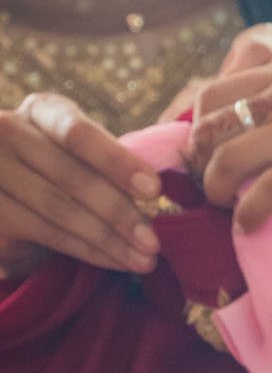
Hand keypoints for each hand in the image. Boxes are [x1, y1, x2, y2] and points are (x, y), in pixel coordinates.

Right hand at [0, 93, 160, 277]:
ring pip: (58, 211)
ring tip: (144, 259)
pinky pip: (47, 236)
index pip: (78, 133)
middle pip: (70, 177)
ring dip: (107, 240)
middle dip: (118, 212)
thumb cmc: (60, 170)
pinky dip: (87, 252)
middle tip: (154, 241)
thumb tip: (157, 190)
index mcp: (42, 111)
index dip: (117, 162)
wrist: (9, 197)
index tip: (154, 189)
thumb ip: (108, 161)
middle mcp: (7, 133)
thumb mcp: (80, 152)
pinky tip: (115, 261)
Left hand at [188, 52, 271, 229]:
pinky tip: (249, 227)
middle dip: (196, 161)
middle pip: (208, 126)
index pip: (213, 92)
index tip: (202, 153)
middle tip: (205, 184)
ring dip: (214, 189)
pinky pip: (266, 191)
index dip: (195, 127)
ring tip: (220, 207)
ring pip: (227, 158)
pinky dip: (247, 215)